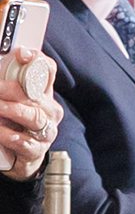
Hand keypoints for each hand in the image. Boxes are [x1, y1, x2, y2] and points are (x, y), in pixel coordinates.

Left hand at [0, 60, 56, 182]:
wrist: (19, 158)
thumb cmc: (14, 124)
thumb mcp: (11, 101)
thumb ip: (8, 84)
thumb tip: (11, 59)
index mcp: (44, 95)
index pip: (48, 71)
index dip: (37, 60)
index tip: (21, 55)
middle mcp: (50, 112)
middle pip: (37, 96)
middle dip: (12, 90)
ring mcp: (46, 133)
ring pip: (34, 118)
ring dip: (11, 111)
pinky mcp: (36, 152)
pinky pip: (25, 142)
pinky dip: (9, 136)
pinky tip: (0, 132)